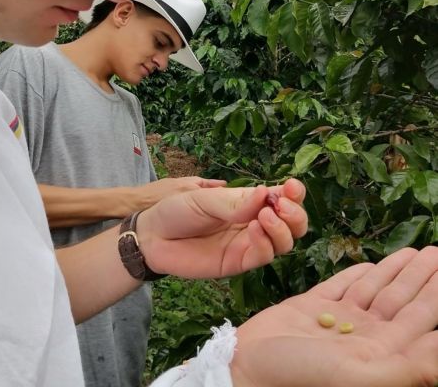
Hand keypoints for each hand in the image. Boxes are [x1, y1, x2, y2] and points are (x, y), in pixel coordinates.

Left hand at [138, 179, 306, 277]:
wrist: (153, 236)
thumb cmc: (177, 210)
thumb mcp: (204, 198)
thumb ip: (235, 201)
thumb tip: (267, 194)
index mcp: (248, 201)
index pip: (282, 198)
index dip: (294, 194)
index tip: (293, 187)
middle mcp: (253, 222)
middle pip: (292, 224)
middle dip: (296, 215)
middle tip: (282, 205)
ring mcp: (247, 244)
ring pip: (284, 242)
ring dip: (283, 229)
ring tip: (265, 216)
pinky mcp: (238, 263)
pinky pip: (263, 257)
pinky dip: (265, 243)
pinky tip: (253, 229)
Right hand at [231, 246, 437, 386]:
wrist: (246, 366)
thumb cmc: (300, 375)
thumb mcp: (357, 375)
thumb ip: (408, 366)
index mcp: (379, 353)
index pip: (419, 319)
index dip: (435, 294)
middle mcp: (363, 336)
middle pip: (401, 301)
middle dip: (422, 278)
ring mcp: (338, 321)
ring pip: (376, 291)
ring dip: (396, 271)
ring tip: (416, 253)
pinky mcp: (313, 308)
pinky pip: (343, 286)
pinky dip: (359, 274)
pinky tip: (372, 264)